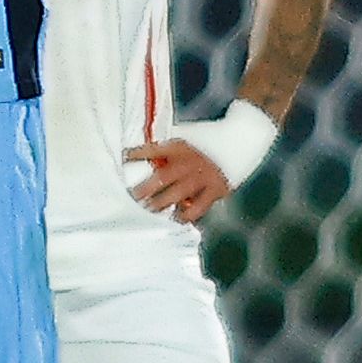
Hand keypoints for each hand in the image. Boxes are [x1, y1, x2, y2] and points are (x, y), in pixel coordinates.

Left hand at [122, 138, 237, 224]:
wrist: (238, 144)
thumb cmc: (204, 145)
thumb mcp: (183, 142)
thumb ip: (164, 152)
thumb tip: (134, 158)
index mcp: (179, 146)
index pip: (153, 149)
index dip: (137, 153)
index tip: (123, 157)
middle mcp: (190, 161)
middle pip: (163, 177)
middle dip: (145, 189)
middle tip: (132, 198)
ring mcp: (202, 176)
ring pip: (178, 194)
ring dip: (161, 204)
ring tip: (148, 212)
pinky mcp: (214, 190)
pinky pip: (197, 207)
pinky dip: (186, 215)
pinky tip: (176, 220)